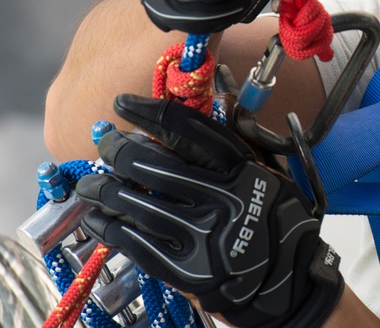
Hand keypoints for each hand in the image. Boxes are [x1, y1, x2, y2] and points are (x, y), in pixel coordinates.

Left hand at [76, 95, 342, 327]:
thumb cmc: (278, 223)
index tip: (124, 104)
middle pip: (154, 165)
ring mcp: (203, 236)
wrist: (288, 283)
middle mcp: (223, 199)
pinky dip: (110, 227)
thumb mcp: (271, 175)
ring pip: (138, 204)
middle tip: (105, 143)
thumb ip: (242, 142)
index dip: (150, 113)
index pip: (188, 131)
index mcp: (244, 170)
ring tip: (91, 184)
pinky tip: (97, 218)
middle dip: (119, 150)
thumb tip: (220, 97)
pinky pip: (136, 243)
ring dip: (105, 190)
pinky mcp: (187, 271)